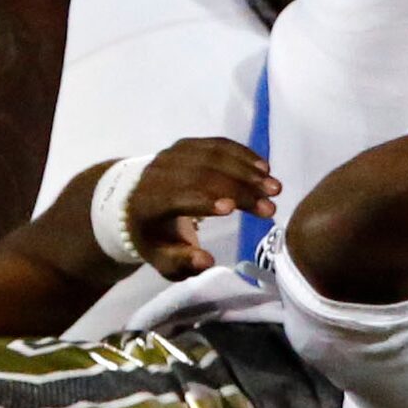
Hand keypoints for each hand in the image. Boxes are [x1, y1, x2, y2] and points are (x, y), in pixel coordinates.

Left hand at [126, 136, 279, 280]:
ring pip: (215, 156)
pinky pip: (219, 144)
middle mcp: (160, 172)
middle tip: (270, 206)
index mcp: (150, 202)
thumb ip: (182, 263)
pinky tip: (264, 168)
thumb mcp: (162, 258)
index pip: (178, 197)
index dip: (204, 201)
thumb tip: (208, 261)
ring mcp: (174, 154)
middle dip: (240, 191)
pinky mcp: (188, 144)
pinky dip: (243, 155)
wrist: (134, 199)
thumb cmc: (154, 236)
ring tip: (274, 187)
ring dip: (248, 171)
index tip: (232, 209)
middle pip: (203, 176)